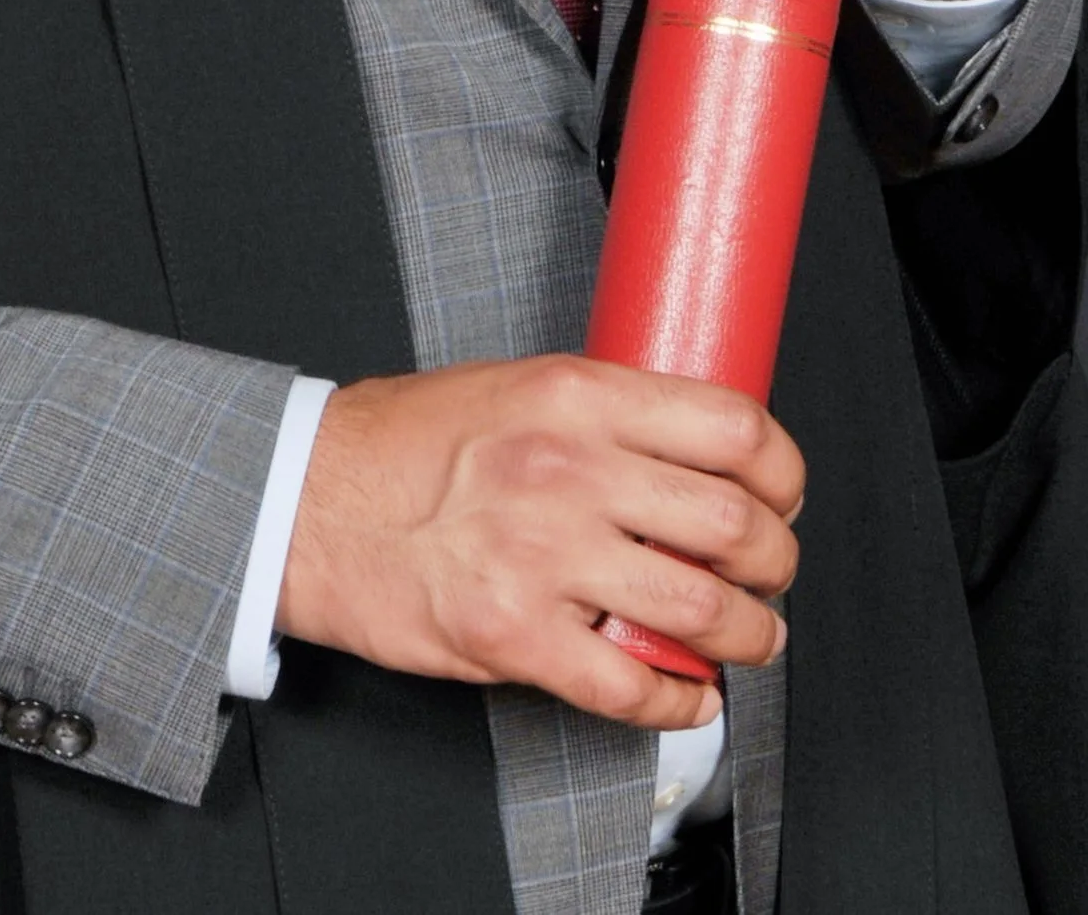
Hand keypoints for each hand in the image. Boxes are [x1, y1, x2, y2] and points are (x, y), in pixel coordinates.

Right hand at [275, 354, 801, 727]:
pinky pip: (632, 685)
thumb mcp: (513, 386)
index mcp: (574, 396)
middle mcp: (568, 469)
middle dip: (775, 565)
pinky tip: (685, 694)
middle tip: (770, 575)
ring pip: (702, 611)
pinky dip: (679, 703)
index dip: (782, 472)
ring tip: (747, 640)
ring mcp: (542, 555)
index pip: (733, 427)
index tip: (782, 494)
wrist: (305, 498)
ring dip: (747, 638)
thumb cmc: (400, 445)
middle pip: (734, 525)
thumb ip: (601, 414)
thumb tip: (689, 449)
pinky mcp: (513, 634)